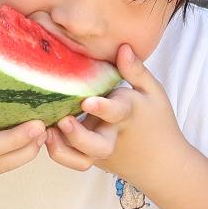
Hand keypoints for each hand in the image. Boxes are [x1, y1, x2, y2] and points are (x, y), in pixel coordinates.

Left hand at [46, 44, 182, 183]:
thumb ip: (136, 71)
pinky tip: (45, 133)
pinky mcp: (90, 158)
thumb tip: (123, 47)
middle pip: (98, 146)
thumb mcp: (153, 92)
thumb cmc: (157, 120)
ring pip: (80, 159)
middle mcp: (112, 135)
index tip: (87, 102)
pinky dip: (58, 151)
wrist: (162, 162)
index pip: (117, 112)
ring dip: (61, 149)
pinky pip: (72, 159)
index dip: (103, 108)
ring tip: (45, 131)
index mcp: (128, 114)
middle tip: (63, 122)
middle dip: (78, 137)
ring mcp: (100, 151)